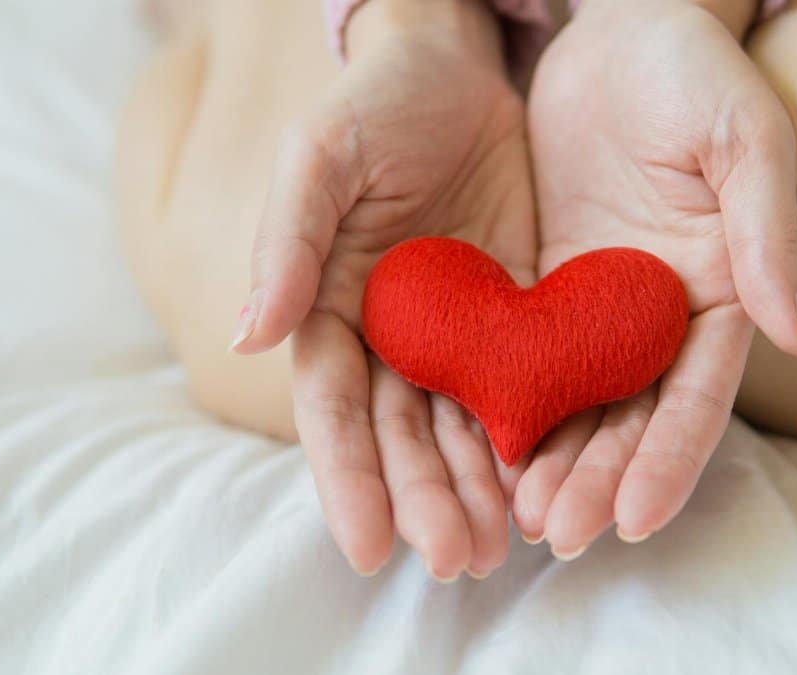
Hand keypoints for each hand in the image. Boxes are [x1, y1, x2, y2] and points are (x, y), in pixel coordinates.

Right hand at [231, 0, 536, 579]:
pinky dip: (529, 437)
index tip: (372, 547)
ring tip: (500, 547)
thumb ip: (288, 242)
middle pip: (401, 435)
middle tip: (456, 559)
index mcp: (330, 308)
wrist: (457, 68)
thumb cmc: (375, 105)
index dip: (348, 479)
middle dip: (425, 498)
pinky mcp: (515, 316)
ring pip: (461, 427)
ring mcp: (453, 331)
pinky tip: (546, 481)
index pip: (333, 410)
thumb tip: (250, 334)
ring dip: (477, 489)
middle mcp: (390, 335)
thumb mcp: (320, 157)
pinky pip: (521, 386)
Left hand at [515, 0, 796, 556]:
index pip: (697, 396)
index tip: (635, 520)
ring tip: (517, 519)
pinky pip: (526, 357)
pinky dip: (509, 406)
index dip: (669, 459)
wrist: (620, 33)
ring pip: (577, 402)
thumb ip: (769, 236)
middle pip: (631, 417)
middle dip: (598, 479)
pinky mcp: (546, 288)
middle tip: (557, 535)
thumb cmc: (697, 74)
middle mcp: (660, 315)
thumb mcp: (745, 140)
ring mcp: (600, 307)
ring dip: (551, 462)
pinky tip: (481, 451)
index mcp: (720, 293)